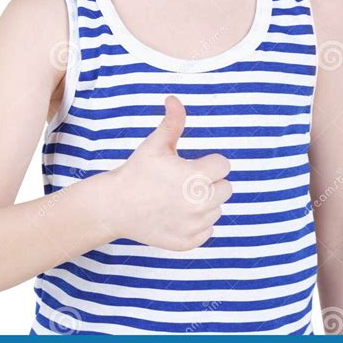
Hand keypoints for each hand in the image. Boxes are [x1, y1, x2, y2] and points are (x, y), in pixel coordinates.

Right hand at [112, 94, 232, 250]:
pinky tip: (177, 214)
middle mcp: (199, 204)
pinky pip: (207, 231)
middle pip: (226, 189)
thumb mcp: (155, 144)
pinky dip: (196, 224)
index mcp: (196, 177)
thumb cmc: (137, 171)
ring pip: (217, 210)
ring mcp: (194, 226)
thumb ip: (172, 122)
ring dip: (204, 203)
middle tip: (185, 180)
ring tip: (179, 197)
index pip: (224, 166)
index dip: (208, 162)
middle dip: (210, 182)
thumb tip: (174, 99)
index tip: (191, 164)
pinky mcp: (188, 242)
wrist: (116, 206)